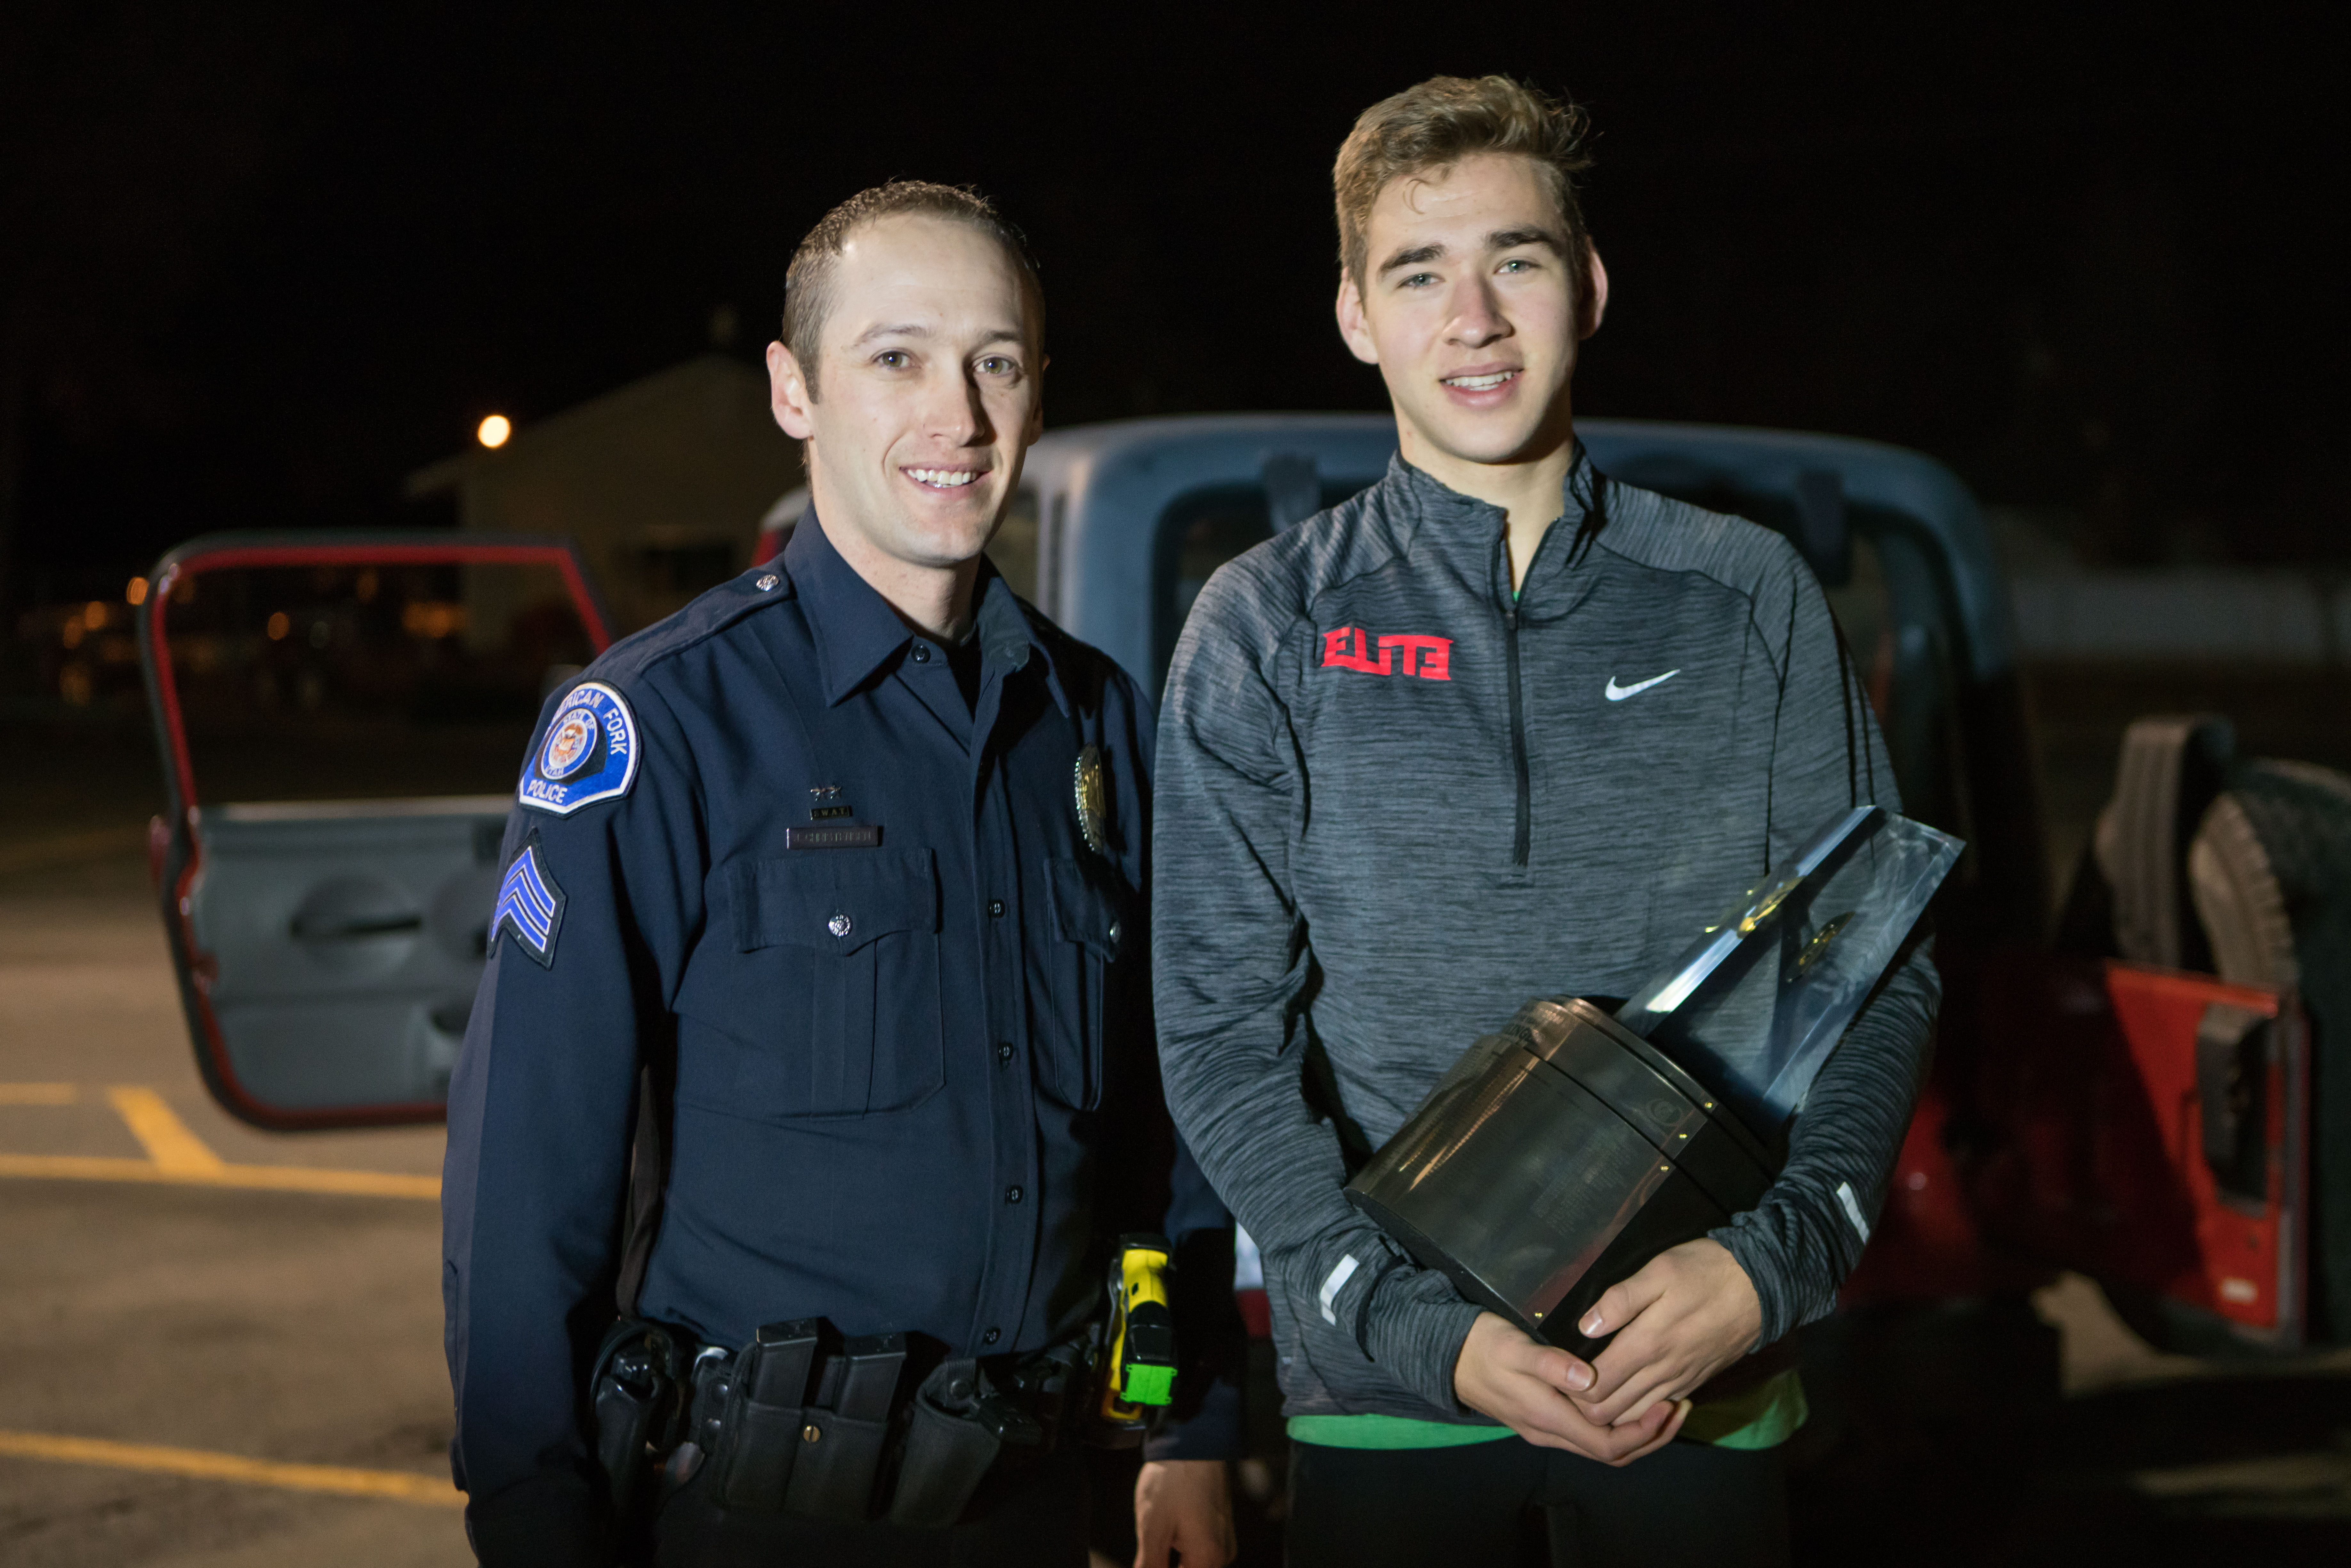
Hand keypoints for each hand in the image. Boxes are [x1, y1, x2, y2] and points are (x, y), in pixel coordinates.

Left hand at [1134, 1458, 1234, 1567]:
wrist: (1194, 1441)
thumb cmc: (1175, 1479)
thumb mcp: (1152, 1528)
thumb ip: (1150, 1565)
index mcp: (1209, 1559)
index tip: (1149, 1560)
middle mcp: (1222, 1553)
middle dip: (1163, 1563)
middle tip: (1152, 1550)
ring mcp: (1222, 1538)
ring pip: (1194, 1563)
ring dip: (1171, 1559)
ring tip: (1157, 1542)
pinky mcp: (1218, 1526)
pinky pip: (1200, 1550)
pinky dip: (1181, 1551)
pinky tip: (1166, 1537)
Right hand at [1451, 1311, 1687, 1465]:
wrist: (1446, 1355)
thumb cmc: (1483, 1345)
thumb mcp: (1515, 1347)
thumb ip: (1551, 1364)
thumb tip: (1588, 1379)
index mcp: (1547, 1417)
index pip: (1608, 1444)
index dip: (1644, 1432)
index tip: (1669, 1405)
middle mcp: (1549, 1432)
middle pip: (1612, 1452)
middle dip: (1651, 1436)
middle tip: (1680, 1406)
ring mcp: (1546, 1428)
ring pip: (1602, 1446)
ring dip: (1637, 1432)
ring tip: (1665, 1405)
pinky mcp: (1544, 1418)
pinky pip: (1590, 1434)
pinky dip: (1618, 1424)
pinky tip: (1630, 1401)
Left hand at [1571, 1239, 1762, 1427]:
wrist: (1762, 1285)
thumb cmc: (1705, 1271)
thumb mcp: (1659, 1271)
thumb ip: (1620, 1300)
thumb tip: (1585, 1327)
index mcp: (1647, 1345)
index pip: (1595, 1389)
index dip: (1570, 1387)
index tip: (1557, 1370)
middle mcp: (1662, 1372)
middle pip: (1610, 1411)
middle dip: (1583, 1404)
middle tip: (1567, 1381)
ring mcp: (1680, 1381)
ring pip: (1633, 1416)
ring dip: (1610, 1410)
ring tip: (1589, 1387)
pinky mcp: (1694, 1381)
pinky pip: (1658, 1408)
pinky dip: (1637, 1408)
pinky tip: (1625, 1389)